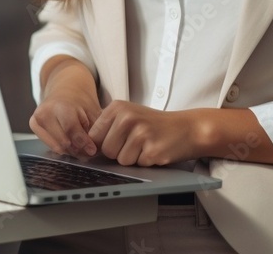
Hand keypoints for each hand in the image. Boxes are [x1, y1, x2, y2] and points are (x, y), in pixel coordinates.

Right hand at [29, 57, 101, 157]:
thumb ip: (94, 129)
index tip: (92, 150)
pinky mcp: (33, 125)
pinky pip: (49, 145)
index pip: (71, 129)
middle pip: (63, 141)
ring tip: (79, 143)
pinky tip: (68, 140)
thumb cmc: (80, 101)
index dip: (83, 142)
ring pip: (56, 146)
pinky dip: (61, 147)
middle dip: (78, 148)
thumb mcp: (92, 110)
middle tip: (87, 149)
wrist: (65, 88)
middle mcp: (45, 112)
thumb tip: (94, 149)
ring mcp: (36, 118)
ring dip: (70, 149)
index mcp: (61, 105)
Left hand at [87, 100, 203, 166]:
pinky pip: (137, 165)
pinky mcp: (151, 150)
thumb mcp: (129, 116)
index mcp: (117, 107)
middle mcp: (127, 117)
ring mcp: (140, 133)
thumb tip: (85, 148)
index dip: (103, 144)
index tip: (117, 142)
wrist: (187, 128)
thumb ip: (107, 128)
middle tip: (136, 142)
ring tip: (146, 145)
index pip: (93, 136)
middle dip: (119, 152)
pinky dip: (145, 162)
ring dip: (133, 158)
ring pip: (121, 160)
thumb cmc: (154, 125)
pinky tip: (154, 150)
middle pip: (106, 150)